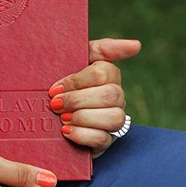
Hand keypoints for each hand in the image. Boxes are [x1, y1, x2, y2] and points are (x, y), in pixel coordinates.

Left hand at [48, 38, 140, 154]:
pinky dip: (82, 135)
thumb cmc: (63, 84)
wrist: (48, 116)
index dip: (77, 80)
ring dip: (83, 117)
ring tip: (62, 118)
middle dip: (78, 100)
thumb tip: (137, 45)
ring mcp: (114, 120)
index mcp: (109, 75)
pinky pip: (102, 138)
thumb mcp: (74, 60)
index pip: (104, 72)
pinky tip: (65, 131)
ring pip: (114, 117)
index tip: (55, 88)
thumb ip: (101, 48)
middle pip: (110, 95)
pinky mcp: (106, 141)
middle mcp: (117, 96)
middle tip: (54, 104)